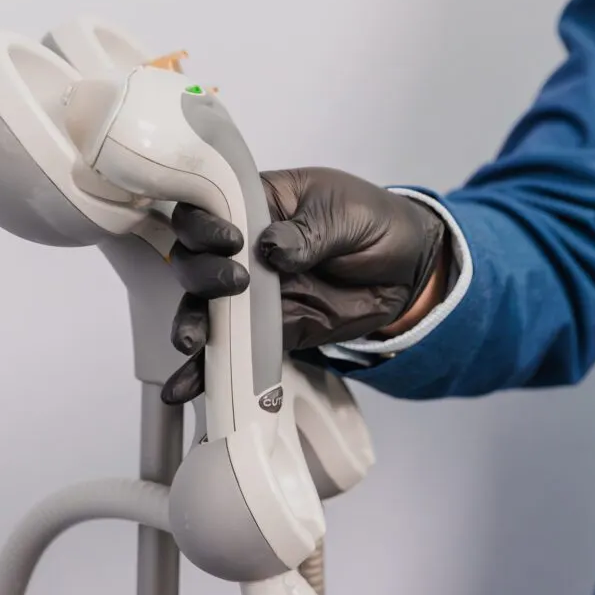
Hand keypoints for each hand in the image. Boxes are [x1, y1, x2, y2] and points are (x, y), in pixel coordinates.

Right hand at [161, 167, 446, 404]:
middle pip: (194, 260)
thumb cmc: (375, 224)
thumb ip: (309, 232)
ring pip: (202, 307)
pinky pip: (230, 350)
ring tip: (191, 341)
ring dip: (191, 323)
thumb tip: (271, 248)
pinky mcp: (265, 331)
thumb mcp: (347, 215)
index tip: (232, 241)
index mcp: (257, 206)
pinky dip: (206, 372)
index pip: (207, 209)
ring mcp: (250, 294)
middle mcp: (242, 249)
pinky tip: (186, 389)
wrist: (408, 271)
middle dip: (201, 275)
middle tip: (235, 285)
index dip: (205, 225)